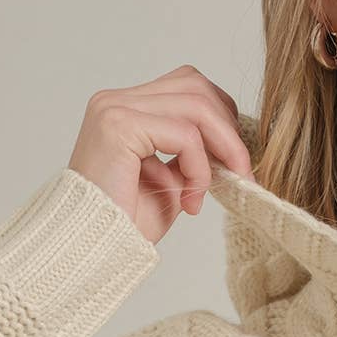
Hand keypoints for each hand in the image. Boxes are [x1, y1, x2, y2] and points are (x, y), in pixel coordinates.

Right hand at [67, 64, 254, 245]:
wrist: (94, 252)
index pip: (188, 87)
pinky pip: (184, 134)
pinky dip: (200, 168)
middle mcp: (116, 101)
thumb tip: (233, 143)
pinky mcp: (118, 125)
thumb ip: (194, 155)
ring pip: (196, 104)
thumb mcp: (172, 182)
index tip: (237, 161)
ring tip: (226, 184)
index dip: (221, 118)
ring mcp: (114, 108)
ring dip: (223, 147)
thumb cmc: (126, 224)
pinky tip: (191, 199)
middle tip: (242, 172)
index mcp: (126, 108)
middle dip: (229, 129)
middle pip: (195, 85)